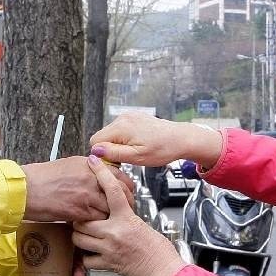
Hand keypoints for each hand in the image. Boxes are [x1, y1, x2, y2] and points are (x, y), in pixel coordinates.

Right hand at [22, 156, 133, 222]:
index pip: (119, 174)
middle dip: (127, 201)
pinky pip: (99, 219)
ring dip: (114, 215)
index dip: (126, 186)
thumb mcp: (68, 166)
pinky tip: (99, 226)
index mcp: (89, 165)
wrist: (26, 190)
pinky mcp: (81, 211)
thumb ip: (87, 170)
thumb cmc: (42, 178)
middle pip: (121, 191)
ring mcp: (88, 194)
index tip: (128, 192)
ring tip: (114, 221)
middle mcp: (92, 178)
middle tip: (127, 208)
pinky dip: (101, 224)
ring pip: (112, 207)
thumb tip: (98, 175)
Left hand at [73, 155, 185, 275]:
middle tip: (83, 217)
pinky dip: (86, 257)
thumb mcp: (142, 225)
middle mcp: (115, 232)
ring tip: (86, 235)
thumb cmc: (158, 250)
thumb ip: (125, 217)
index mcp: (127, 219)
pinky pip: (86, 259)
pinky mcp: (107, 264)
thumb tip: (114, 208)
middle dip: (80, 218)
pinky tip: (92, 254)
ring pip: (79, 238)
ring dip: (79, 236)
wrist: (163, 270)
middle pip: (83, 218)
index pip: (113, 190)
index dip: (101, 173)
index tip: (93, 162)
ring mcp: (109, 249)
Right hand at [89, 113, 222, 169]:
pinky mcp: (134, 117)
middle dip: (111, 149)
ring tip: (136, 150)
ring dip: (119, 144)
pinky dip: (126, 138)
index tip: (118, 160)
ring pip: (112, 134)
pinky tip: (139, 143)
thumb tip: (95, 151)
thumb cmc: (162, 149)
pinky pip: (121, 129)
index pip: (95, 141)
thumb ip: (114, 154)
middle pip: (103, 137)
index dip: (104, 154)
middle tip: (129, 157)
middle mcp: (122, 118)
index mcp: (121, 127)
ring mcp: (129, 116)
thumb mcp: (137, 157)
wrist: (181, 139)